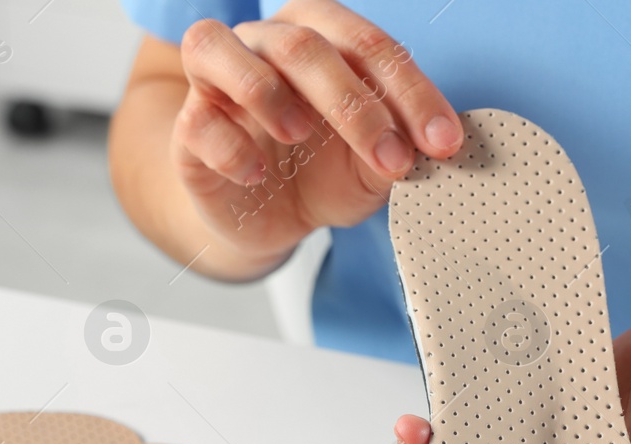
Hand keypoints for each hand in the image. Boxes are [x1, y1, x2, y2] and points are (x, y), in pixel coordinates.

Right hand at [172, 0, 463, 273]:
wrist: (266, 219)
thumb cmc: (321, 174)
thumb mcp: (371, 168)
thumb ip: (398, 150)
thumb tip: (428, 149)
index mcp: (322, 36)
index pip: (370, 47)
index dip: (412, 94)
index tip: (442, 143)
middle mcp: (266, 43)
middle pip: (304, 46)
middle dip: (356, 105)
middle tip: (392, 159)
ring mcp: (217, 80)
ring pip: (223, 49)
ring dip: (268, 92)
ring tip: (299, 135)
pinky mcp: (188, 125)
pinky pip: (196, 118)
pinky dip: (228, 146)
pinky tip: (254, 173)